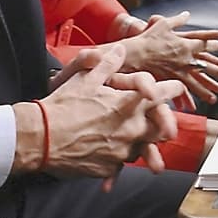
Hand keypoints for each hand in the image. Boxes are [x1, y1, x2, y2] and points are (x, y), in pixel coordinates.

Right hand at [37, 46, 184, 188]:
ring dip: (139, 141)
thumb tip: (120, 51)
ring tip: (124, 135)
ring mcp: (123, 151)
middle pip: (163, 128)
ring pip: (142, 147)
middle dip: (162, 123)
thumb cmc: (64, 106)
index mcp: (131, 104)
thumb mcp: (86, 79)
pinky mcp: (109, 167)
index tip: (177, 89)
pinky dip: (116, 158)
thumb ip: (108, 64)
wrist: (41, 138)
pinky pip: (120, 164)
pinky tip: (104, 151)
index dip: (173, 89)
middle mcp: (133, 129)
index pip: (165, 94)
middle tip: (159, 121)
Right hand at [120, 12, 217, 104]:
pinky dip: (190, 96)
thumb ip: (177, 20)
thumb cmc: (148, 38)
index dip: (212, 42)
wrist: (136, 53)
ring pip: (198, 80)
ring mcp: (179, 69)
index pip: (203, 43)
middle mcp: (185, 58)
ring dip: (209, 87)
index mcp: (185, 44)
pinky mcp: (171, 78)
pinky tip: (195, 104)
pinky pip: (183, 88)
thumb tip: (186, 14)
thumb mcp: (164, 24)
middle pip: (206, 64)